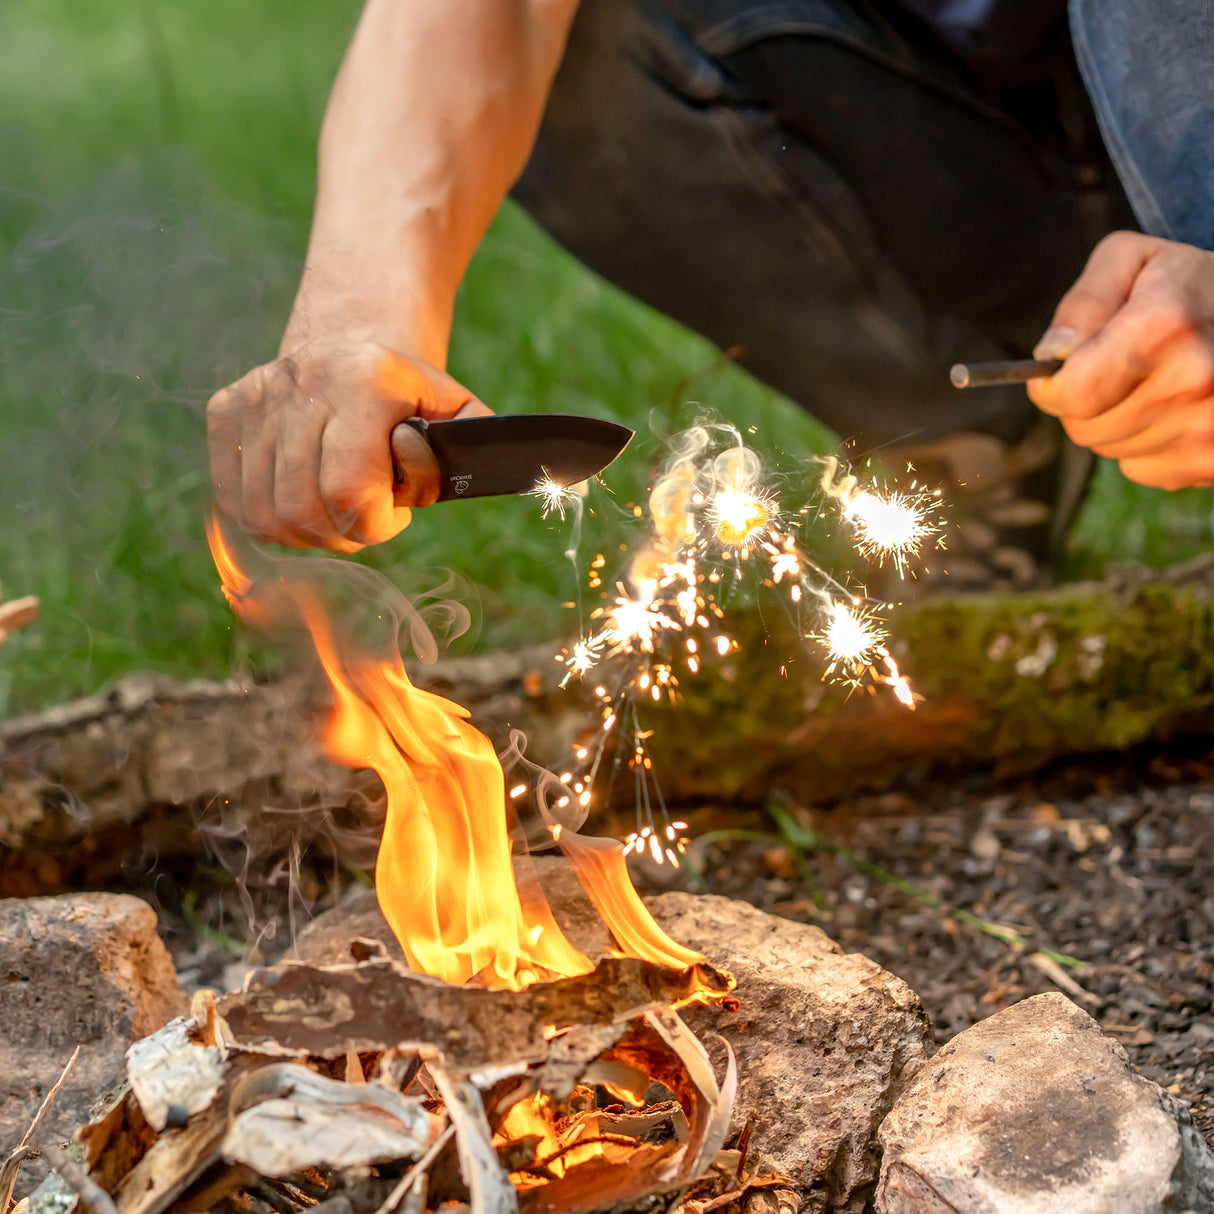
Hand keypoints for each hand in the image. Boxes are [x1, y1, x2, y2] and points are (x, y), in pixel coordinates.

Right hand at [207, 342, 489, 550]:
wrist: (355, 337)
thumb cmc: (413, 395)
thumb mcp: (456, 412)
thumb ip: (477, 450)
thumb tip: (514, 479)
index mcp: (365, 381)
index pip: (347, 492)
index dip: (373, 524)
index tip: (393, 515)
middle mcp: (303, 382)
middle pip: (302, 512)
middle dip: (341, 534)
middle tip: (364, 517)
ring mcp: (258, 396)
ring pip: (265, 516)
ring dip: (306, 532)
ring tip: (335, 509)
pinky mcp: (227, 410)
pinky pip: (235, 502)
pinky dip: (269, 521)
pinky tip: (301, 501)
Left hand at [1028, 231, 1213, 489]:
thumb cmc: (1193, 283)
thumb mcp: (1135, 261)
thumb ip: (1083, 303)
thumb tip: (1049, 356)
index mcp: (1164, 330)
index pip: (1071, 396)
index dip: (1052, 386)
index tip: (1061, 372)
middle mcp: (1192, 383)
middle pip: (1084, 429)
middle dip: (1086, 403)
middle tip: (1119, 369)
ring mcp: (1210, 428)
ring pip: (1112, 452)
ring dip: (1118, 424)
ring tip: (1157, 383)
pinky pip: (1145, 470)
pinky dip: (1149, 446)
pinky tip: (1178, 409)